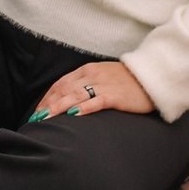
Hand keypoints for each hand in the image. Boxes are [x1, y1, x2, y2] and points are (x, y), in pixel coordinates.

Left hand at [29, 61, 156, 121]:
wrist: (152, 77)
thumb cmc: (126, 81)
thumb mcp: (102, 77)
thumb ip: (85, 85)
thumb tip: (66, 101)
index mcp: (88, 70)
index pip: (61, 83)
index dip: (47, 97)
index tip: (37, 111)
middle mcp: (93, 75)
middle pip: (65, 90)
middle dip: (48, 104)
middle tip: (36, 118)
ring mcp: (105, 85)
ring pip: (76, 95)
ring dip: (59, 107)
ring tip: (46, 117)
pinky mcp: (117, 96)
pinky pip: (98, 101)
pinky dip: (84, 107)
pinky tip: (73, 115)